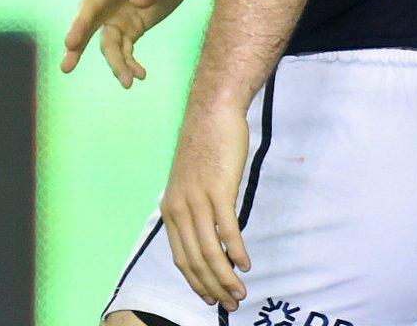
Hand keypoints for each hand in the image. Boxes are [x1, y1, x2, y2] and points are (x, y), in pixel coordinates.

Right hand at [61, 0, 206, 86]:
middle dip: (77, 47)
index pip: (90, 4)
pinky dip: (130, 62)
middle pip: (89, 26)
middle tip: (66, 68)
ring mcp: (119, 14)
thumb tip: (137, 2)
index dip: (79, 24)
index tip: (70, 43)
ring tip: (129, 82)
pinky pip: (126, 48)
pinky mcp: (133, 25)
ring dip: (116, 63)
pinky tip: (141, 75)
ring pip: (109, 43)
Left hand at [162, 103, 251, 310]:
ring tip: (241, 291)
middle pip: (194, 259)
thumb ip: (197, 212)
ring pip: (209, 249)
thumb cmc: (205, 149)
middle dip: (212, 286)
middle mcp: (179, 207)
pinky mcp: (217, 190)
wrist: (211, 114)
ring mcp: (197, 199)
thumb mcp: (192, 184)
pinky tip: (245, 264)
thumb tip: (212, 240)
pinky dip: (235, 250)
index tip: (211, 298)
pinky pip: (226, 228)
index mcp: (171, 209)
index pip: (181, 257)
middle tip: (232, 303)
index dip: (197, 282)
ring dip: (226, 276)